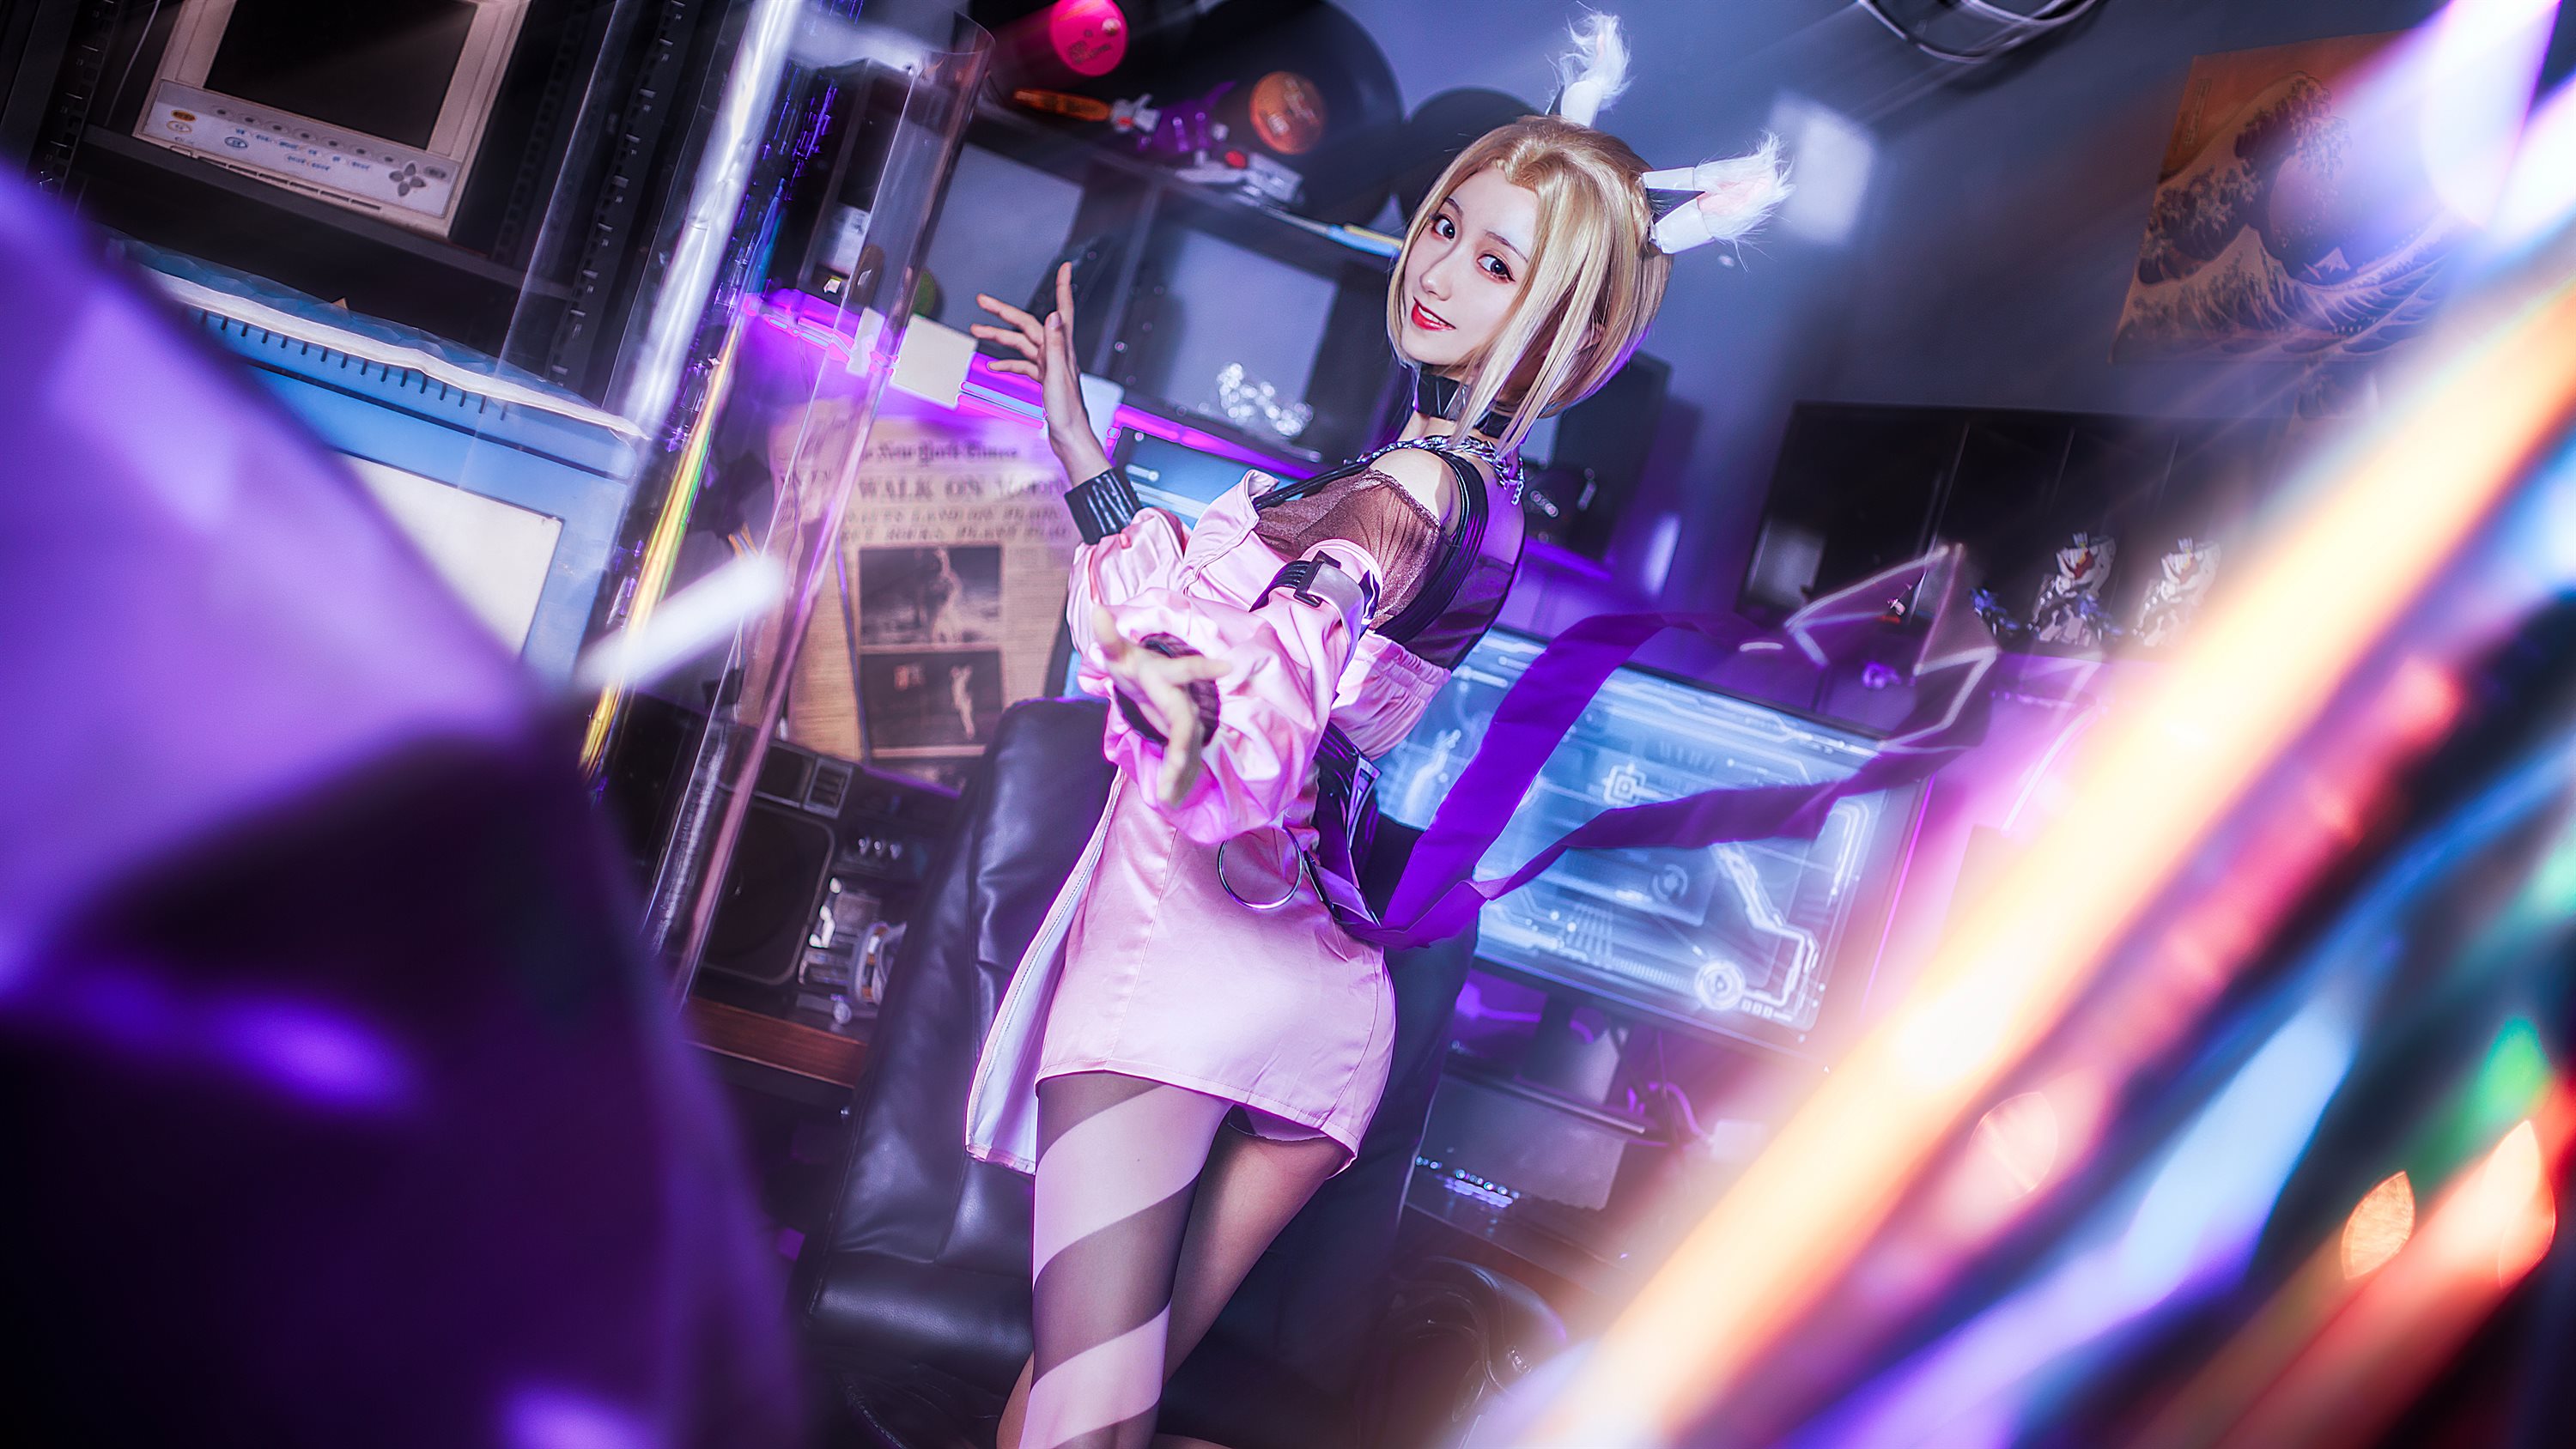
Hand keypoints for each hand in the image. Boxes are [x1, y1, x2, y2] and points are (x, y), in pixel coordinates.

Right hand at [973, 263, 1111, 482]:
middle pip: (1029, 325)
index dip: (1063, 288)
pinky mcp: (1044, 381)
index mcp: (1062, 350)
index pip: (1062, 311)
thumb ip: (1055, 346)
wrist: (1070, 439)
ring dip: (999, 337)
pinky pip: (1023, 366)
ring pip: (1022, 345)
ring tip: (975, 330)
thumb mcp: (1057, 377)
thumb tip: (1054, 315)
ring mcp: (1050, 367)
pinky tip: (993, 365)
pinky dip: (1008, 363)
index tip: (1066, 267)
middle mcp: (1057, 355)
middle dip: (1004, 311)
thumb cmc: (1067, 413)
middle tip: (981, 300)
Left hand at [1092, 604, 1229, 808]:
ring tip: (1166, 800)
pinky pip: (1187, 762)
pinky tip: (1172, 802)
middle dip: (1180, 753)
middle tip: (1170, 779)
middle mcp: (1184, 700)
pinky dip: (1181, 782)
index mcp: (1168, 677)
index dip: (1206, 667)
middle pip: (1186, 728)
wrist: (1152, 681)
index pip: (1188, 670)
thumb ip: (1108, 637)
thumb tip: (1096, 610)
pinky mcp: (1185, 739)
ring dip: (1180, 776)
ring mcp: (1187, 722)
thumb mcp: (1119, 653)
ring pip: (1188, 751)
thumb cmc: (1135, 665)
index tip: (1227, 665)